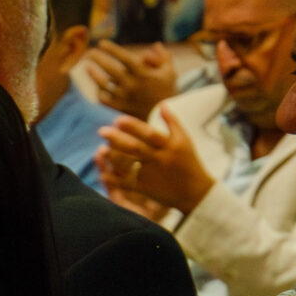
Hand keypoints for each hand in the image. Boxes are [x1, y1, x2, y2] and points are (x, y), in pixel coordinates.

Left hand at [89, 41, 177, 119]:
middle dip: (98, 59)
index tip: (102, 43)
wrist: (164, 117)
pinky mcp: (119, 108)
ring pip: (103, 85)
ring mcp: (124, 98)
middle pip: (110, 70)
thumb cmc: (167, 91)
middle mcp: (132, 86)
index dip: (112, 50)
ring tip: (87, 66)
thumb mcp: (170, 72)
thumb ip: (163, 57)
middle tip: (89, 52)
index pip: (125, 59)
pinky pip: (104, 99)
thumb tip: (154, 45)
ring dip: (93, 74)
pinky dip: (99, 91)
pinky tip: (96, 85)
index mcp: (144, 75)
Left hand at [96, 107, 212, 215]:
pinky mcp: (146, 188)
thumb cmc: (188, 162)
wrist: (195, 192)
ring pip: (130, 164)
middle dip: (117, 138)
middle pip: (136, 147)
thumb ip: (173, 122)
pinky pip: (126, 183)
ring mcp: (152, 174)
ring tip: (100, 150)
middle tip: (101, 130)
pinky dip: (113, 179)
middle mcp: (160, 158)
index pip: (149, 133)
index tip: (118, 120)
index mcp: (170, 145)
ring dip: (113, 157)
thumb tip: (161, 104)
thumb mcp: (184, 140)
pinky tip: (102, 174)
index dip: (133, 126)